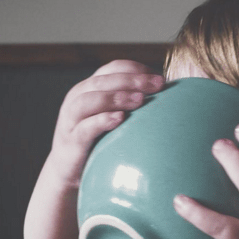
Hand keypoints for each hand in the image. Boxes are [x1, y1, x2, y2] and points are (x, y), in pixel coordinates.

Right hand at [48, 60, 164, 187]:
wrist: (69, 170)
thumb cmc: (98, 140)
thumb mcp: (113, 116)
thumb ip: (131, 103)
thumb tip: (169, 96)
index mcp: (91, 87)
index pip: (113, 68)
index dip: (137, 70)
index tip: (160, 78)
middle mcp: (78, 98)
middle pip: (104, 80)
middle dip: (133, 81)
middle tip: (158, 85)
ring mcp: (71, 119)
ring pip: (90, 100)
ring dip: (116, 97)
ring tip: (140, 100)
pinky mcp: (71, 141)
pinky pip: (85, 128)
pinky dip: (102, 121)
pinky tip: (120, 119)